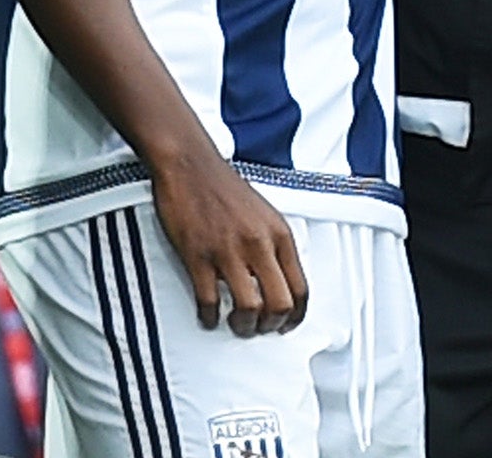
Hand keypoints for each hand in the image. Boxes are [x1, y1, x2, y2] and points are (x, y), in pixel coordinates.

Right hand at [148, 143, 307, 336]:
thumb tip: (278, 281)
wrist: (190, 163)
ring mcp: (228, 251)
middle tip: (259, 328)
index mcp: (278, 233)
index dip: (295, 316)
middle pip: (279, 304)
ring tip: (236, 324)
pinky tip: (208, 315)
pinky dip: (210, 317)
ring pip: (249, 308)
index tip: (285, 326)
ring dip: (243, 326)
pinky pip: (209, 301)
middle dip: (271, 326)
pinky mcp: (198, 256)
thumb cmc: (224, 186)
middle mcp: (258, 244)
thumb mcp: (264, 212)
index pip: (300, 288)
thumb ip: (274, 244)